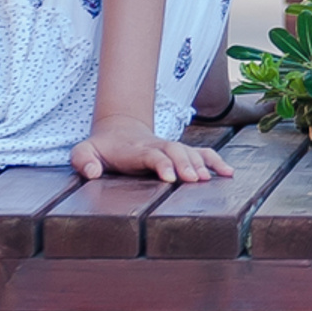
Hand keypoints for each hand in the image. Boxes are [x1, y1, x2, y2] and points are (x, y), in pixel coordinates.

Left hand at [71, 114, 232, 183]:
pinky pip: (202, 153)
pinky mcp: (180, 152)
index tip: (171, 177)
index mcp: (135, 149)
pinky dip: (216, 161)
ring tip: (210, 179)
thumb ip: (84, 160)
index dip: (162, 164)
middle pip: (176, 152)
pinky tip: (228, 173)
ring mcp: (170, 148)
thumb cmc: (101, 148)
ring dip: (202, 164)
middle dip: (186, 164)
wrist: (118, 130)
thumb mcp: (83, 151)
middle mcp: (157, 146)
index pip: (152, 154)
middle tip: (195, 180)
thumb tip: (94, 172)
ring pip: (191, 152)